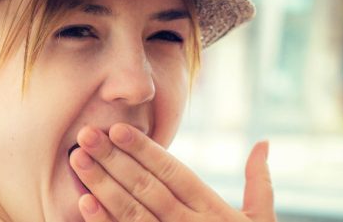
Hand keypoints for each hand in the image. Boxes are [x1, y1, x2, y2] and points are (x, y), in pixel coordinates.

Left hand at [69, 123, 276, 221]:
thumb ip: (259, 182)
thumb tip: (263, 143)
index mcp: (213, 211)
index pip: (173, 173)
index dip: (145, 150)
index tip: (118, 129)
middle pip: (147, 187)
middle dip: (114, 159)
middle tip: (86, 135)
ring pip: (132, 212)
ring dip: (103, 185)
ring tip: (79, 160)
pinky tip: (84, 203)